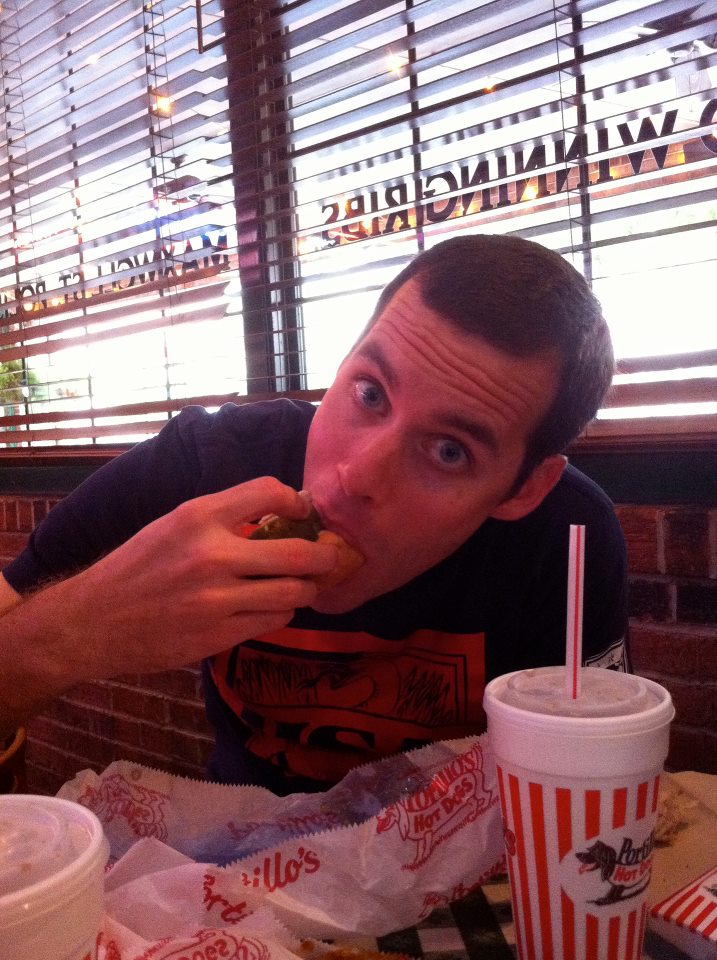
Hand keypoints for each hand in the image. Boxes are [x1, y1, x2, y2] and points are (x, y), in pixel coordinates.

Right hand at [27, 477, 339, 680]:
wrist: (93, 620)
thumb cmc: (137, 568)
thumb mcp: (173, 526)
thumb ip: (223, 518)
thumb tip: (282, 515)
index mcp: (197, 516)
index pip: (269, 491)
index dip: (296, 500)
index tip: (302, 512)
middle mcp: (211, 554)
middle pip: (298, 552)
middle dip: (324, 555)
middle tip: (330, 556)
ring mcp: (217, 599)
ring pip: (294, 592)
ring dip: (306, 588)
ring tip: (303, 585)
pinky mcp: (218, 635)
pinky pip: (273, 619)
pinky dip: (281, 611)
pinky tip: (272, 606)